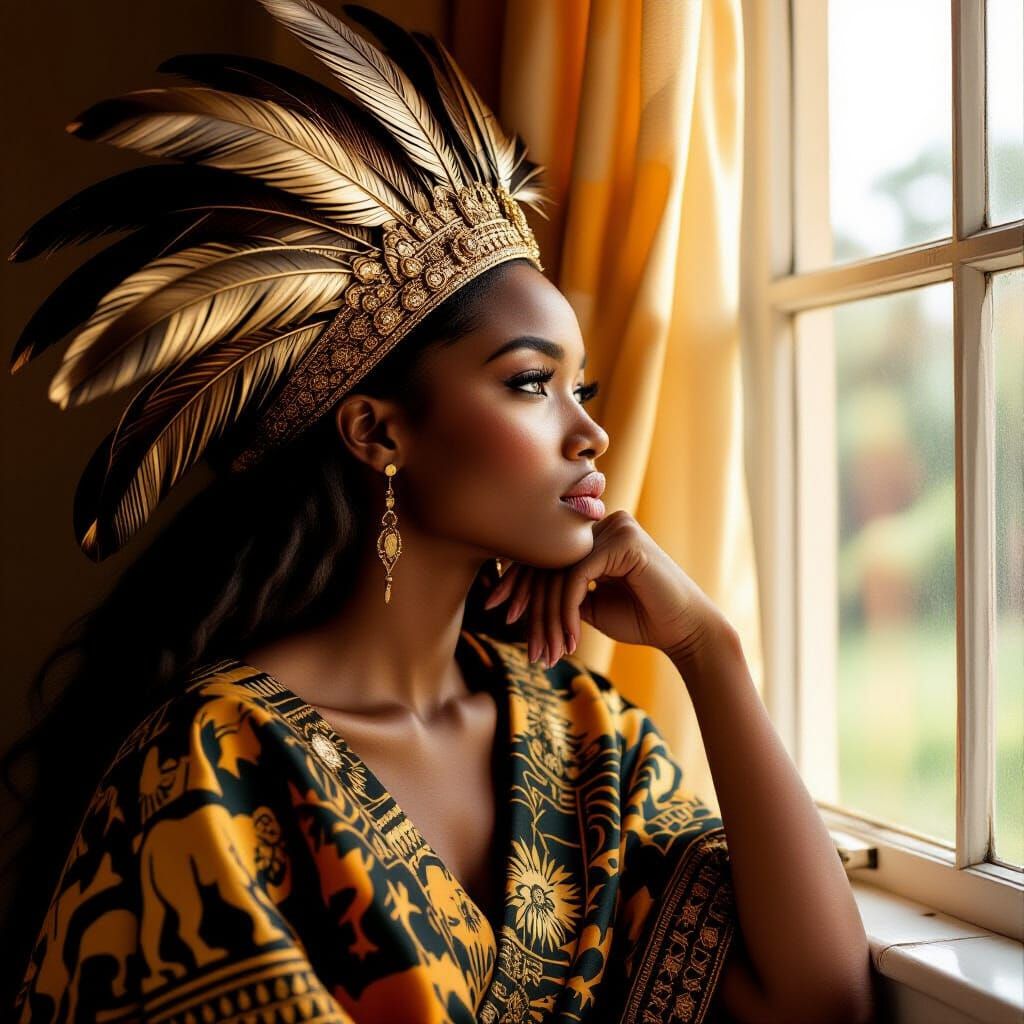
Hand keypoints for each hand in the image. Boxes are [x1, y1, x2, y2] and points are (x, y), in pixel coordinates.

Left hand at [484, 510, 724, 666]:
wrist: (684, 631)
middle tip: (517, 635)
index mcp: (596, 532)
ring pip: (560, 570)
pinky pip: (578, 575)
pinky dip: (567, 610)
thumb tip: (518, 593)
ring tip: (545, 649)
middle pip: (548, 558)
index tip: (496, 608)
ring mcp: (616, 526)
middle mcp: (604, 522)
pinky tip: (569, 638)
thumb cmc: (640, 619)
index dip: (518, 581)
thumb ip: (561, 591)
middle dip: (527, 601)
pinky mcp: (625, 540)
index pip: (546, 551)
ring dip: (549, 616)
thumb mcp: (589, 604)